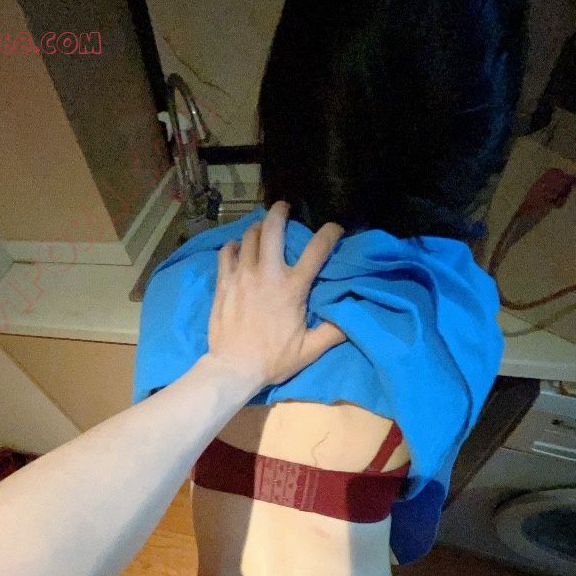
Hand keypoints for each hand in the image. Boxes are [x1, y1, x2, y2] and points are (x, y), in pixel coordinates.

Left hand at [206, 200, 345, 392]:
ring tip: (262, 228)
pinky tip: (237, 248)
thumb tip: (351, 317)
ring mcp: (242, 276)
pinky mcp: (224, 283)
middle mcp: (267, 274)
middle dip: (280, 212)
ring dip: (257, 228)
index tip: (334, 229)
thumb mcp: (309, 350)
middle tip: (284, 207)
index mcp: (292, 288)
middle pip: (272, 228)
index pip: (317, 250)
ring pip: (248, 237)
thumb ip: (333, 331)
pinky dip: (233, 246)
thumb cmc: (273, 360)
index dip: (329, 233)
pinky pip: (226, 253)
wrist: (234, 367)